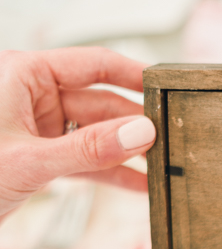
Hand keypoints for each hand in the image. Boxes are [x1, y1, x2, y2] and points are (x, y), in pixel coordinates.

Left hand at [0, 47, 155, 218]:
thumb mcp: (30, 161)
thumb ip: (89, 149)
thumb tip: (138, 133)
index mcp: (24, 75)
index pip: (93, 63)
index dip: (132, 73)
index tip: (165, 86)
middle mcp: (33, 96)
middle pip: (100, 102)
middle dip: (134, 123)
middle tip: (171, 138)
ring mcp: (38, 128)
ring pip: (96, 134)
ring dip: (127, 152)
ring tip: (162, 165)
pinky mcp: (41, 157)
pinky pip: (85, 159)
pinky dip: (111, 172)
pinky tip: (139, 185)